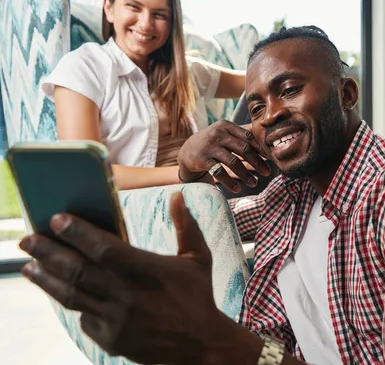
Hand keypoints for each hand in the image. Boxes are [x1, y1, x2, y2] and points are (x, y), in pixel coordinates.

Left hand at [18, 193, 244, 363]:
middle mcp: (128, 295)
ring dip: (47, 279)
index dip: (79, 233)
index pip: (105, 249)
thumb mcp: (198, 259)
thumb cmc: (197, 297)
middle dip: (49, 252)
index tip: (57, 219)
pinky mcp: (111, 339)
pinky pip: (84, 317)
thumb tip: (176, 196)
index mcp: (149, 271)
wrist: (200, 345)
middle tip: (28, 238)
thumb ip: (186, 226)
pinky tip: (58, 290)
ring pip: (72, 296)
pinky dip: (70, 302)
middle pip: (79, 271)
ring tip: (28, 266)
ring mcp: (116, 320)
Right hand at [178, 120, 270, 191]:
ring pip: (233, 162)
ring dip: (246, 175)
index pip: (248, 136)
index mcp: (226, 126)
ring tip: (254, 183)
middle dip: (257, 162)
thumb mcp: (224, 133)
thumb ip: (242, 134)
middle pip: (243, 148)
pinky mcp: (202, 160)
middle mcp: (217, 134)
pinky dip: (230, 182)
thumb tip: (266, 138)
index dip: (261, 148)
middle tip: (267, 173)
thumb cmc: (212, 143)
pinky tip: (237, 189)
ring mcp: (209, 147)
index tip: (271, 158)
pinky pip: (220, 172)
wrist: (186, 151)